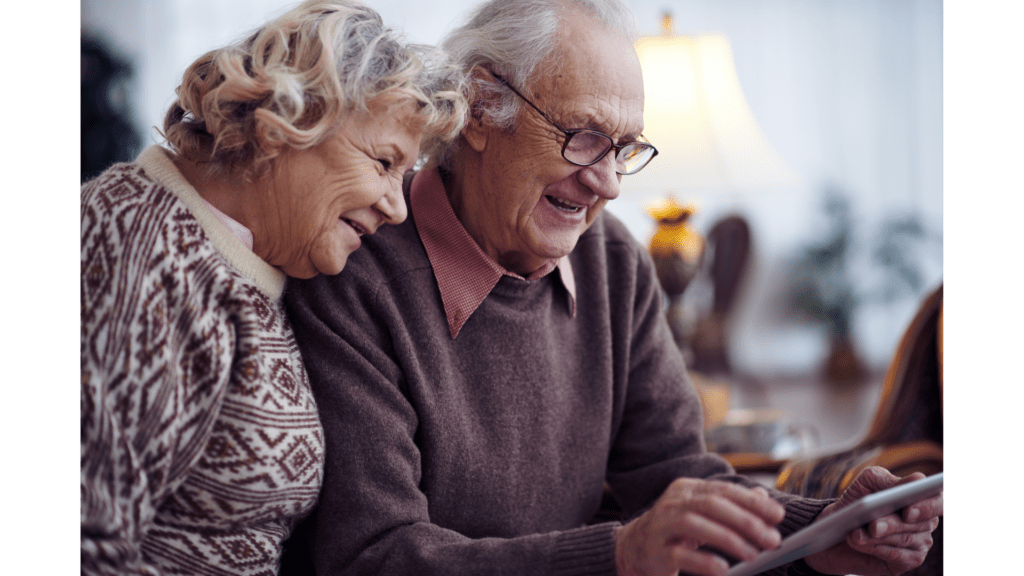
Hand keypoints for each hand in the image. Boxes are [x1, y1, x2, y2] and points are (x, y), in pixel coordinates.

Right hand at [615, 478, 784, 575]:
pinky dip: (703, 561)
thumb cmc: (673, 532)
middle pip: (712, 504)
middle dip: (746, 521)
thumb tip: (764, 498)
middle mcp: (672, 502)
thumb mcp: (701, 515)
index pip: (723, 490)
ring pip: (695, 525)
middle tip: (772, 540)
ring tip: (753, 555)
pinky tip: (723, 569)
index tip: (778, 515)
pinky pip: (679, 554)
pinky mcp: (654, 551)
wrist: (630, 550)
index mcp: (686, 490)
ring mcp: (660, 525)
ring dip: (729, 539)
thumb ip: (729, 505)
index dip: (752, 502)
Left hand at [804, 467, 942, 575]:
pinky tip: (858, 542)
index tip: (907, 511)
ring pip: (904, 539)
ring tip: (856, 533)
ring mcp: (921, 542)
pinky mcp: (910, 560)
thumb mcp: (868, 483)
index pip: (938, 500)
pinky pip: (896, 555)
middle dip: (892, 524)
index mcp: (923, 497)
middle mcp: (927, 521)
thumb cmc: (858, 500)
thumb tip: (918, 479)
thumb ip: (889, 480)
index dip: (927, 506)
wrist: (839, 526)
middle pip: (917, 523)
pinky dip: (875, 548)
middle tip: (872, 526)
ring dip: (877, 537)